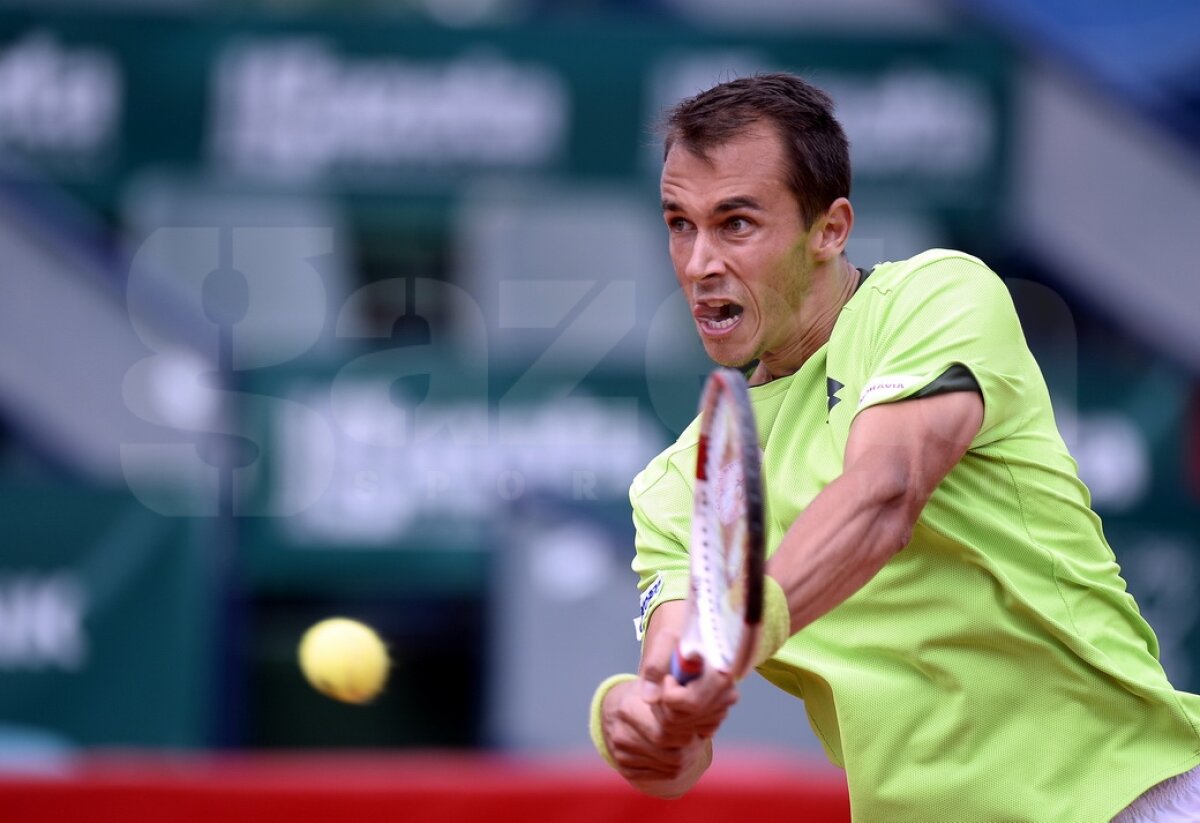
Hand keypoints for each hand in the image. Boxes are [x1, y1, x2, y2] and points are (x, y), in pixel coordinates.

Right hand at [600, 677, 712, 797]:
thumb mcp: (660, 686)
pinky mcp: (625, 768)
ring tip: (691, 745)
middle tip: (698, 739)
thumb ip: (678, 693)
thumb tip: (701, 707)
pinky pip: (661, 776)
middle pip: (670, 753)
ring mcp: (621, 753)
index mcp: (628, 708)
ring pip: (670, 767)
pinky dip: (674, 768)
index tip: (698, 726)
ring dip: (687, 759)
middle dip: (691, 748)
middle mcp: (621, 733)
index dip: (688, 731)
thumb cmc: (648, 697)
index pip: (667, 731)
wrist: (619, 709)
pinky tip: (676, 754)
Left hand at [639, 618, 739, 740]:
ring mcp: (721, 712)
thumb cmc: (682, 639)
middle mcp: (727, 696)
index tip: (668, 677)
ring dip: (664, 712)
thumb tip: (650, 697)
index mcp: (722, 674)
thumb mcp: (666, 641)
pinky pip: (683, 735)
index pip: (691, 702)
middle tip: (663, 682)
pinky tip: (676, 699)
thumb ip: (655, 666)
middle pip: (679, 720)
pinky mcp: (712, 723)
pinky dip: (673, 719)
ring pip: (678, 731)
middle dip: (662, 703)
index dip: (671, 694)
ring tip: (668, 688)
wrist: (694, 645)